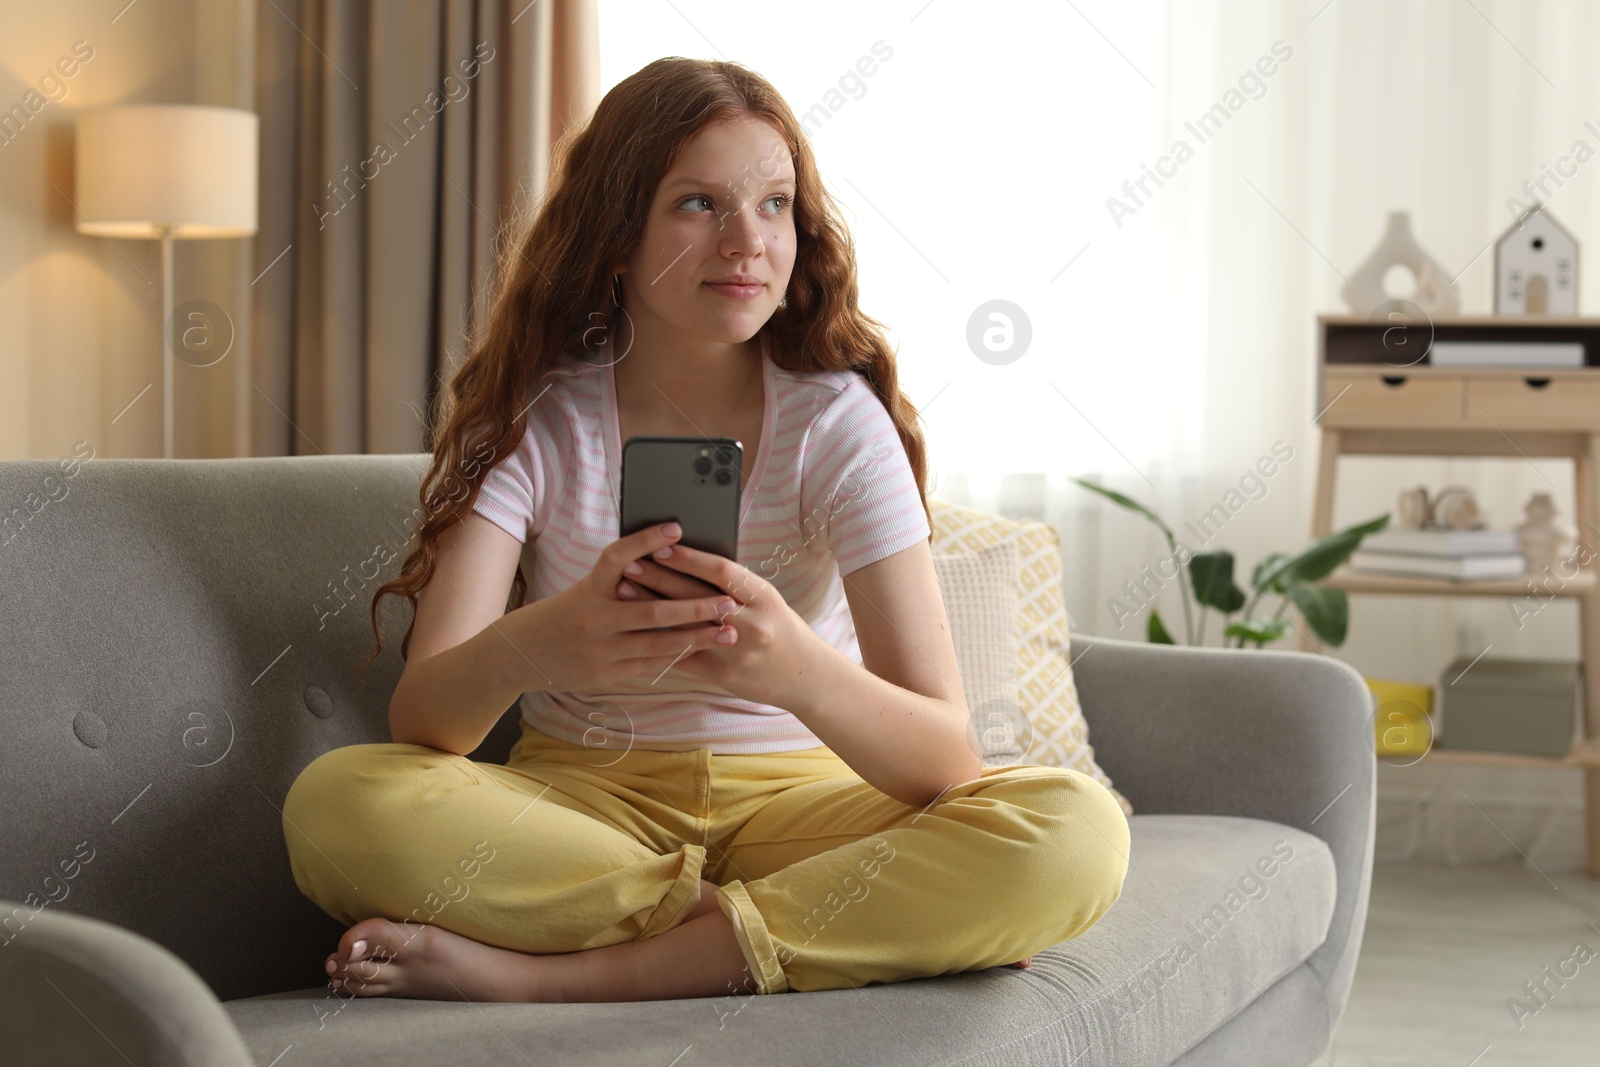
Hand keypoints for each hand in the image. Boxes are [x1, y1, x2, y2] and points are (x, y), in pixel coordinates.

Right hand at [495, 522, 735, 692]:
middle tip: (727, 601)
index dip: (646, 540)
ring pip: (658, 644)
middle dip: (694, 606)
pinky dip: (677, 658)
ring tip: (728, 632)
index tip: (676, 527)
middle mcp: (594, 618)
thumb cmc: (561, 614)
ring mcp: (601, 650)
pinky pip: (650, 666)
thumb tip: (664, 559)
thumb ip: (618, 580)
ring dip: (696, 638)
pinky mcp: (606, 673)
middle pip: (652, 610)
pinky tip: (702, 653)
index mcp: (589, 588)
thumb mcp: (582, 590)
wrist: (519, 653)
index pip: (618, 557)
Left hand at [619, 540, 825, 709]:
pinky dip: (658, 639)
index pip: (721, 572)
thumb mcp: (766, 599)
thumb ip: (734, 584)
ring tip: (624, 592)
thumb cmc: (780, 628)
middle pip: (697, 597)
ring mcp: (737, 652)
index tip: (660, 545)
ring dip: (651, 608)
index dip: (688, 558)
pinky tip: (635, 627)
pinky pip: (685, 656)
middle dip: (659, 578)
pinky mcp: (723, 675)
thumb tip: (688, 558)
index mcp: (764, 597)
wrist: (805, 676)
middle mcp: (752, 624)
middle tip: (629, 564)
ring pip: (685, 627)